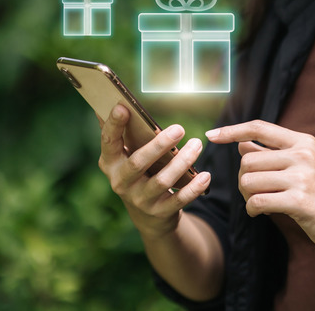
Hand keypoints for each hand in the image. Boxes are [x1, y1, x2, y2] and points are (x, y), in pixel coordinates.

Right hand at [98, 104, 211, 237]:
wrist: (147, 214)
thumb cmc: (137, 172)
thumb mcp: (124, 156)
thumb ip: (121, 132)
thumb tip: (117, 99)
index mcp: (109, 163)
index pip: (108, 141)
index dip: (114, 124)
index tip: (123, 107)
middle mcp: (120, 182)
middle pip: (138, 162)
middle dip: (159, 145)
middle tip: (179, 128)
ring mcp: (139, 200)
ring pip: (162, 181)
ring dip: (182, 162)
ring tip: (197, 144)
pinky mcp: (159, 212)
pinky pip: (179, 200)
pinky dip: (193, 188)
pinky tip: (205, 175)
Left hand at [206, 120, 314, 255]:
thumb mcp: (304, 167)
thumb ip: (273, 154)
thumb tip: (241, 144)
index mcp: (303, 142)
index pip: (259, 127)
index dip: (232, 130)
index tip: (211, 134)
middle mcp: (303, 155)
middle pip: (247, 160)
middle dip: (242, 179)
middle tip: (253, 193)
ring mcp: (303, 177)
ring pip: (248, 181)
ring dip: (246, 196)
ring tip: (258, 202)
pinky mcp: (300, 201)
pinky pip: (258, 201)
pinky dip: (252, 210)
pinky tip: (260, 213)